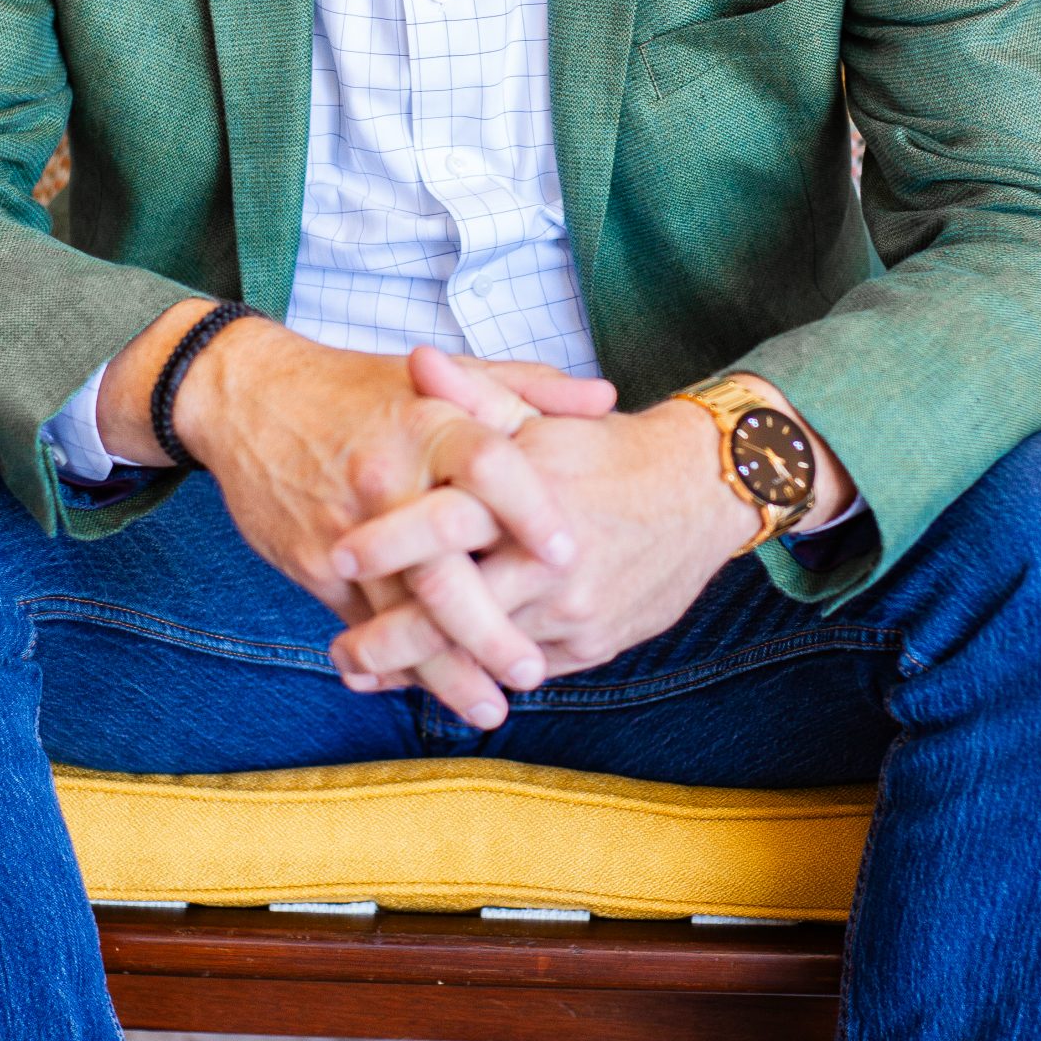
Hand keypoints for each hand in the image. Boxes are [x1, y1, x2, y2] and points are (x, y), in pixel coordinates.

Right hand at [94, 305, 614, 722]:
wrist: (250, 400)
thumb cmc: (362, 389)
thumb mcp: (442, 377)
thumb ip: (527, 389)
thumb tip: (605, 398)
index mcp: (429, 423)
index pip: (489, 466)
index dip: (530, 511)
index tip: (566, 555)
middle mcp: (387, 478)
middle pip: (442, 564)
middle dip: (488, 628)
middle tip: (533, 669)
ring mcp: (347, 529)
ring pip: (400, 613)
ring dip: (444, 670)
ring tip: (491, 706)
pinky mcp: (315, 564)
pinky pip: (364, 623)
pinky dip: (397, 662)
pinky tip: (433, 688)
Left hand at [327, 352, 853, 690]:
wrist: (701, 493)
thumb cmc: (606, 450)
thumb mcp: (540, 418)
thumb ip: (475, 395)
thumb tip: (416, 359)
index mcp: (532, 494)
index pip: (448, 522)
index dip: (389, 541)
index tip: (338, 554)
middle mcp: (552, 561)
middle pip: (457, 612)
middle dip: (390, 640)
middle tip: (338, 654)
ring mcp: (574, 610)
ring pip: (485, 655)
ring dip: (422, 672)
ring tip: (366, 674)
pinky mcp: (592, 644)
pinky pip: (522, 668)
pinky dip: (475, 675)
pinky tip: (432, 680)